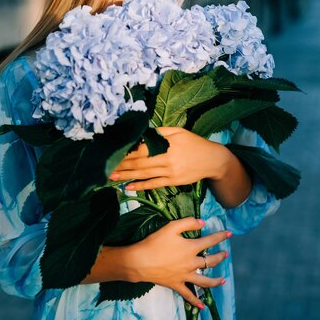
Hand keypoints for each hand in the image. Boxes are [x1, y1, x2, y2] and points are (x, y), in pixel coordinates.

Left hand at [109, 127, 231, 189]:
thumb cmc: (194, 143)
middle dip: (122, 165)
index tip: (113, 153)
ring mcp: (170, 171)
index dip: (127, 152)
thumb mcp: (179, 131)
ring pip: (144, 174)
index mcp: (167, 144)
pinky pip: (153, 184)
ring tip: (112, 177)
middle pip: (139, 162)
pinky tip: (128, 187)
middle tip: (106, 167)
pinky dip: (140, 186)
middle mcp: (167, 158)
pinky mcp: (173, 181)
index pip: (142, 148)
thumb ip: (160, 132)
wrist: (213, 160)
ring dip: (126, 176)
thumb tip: (142, 134)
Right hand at [128, 216, 230, 307]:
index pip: (210, 241)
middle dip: (220, 257)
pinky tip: (202, 306)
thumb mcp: (171, 227)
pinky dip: (196, 301)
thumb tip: (203, 223)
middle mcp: (191, 263)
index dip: (221, 236)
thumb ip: (188, 223)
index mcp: (191, 248)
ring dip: (215, 281)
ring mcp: (185, 276)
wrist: (140, 261)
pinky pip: (188, 295)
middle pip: (210, 261)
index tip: (229, 233)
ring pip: (204, 281)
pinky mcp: (176, 285)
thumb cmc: (155, 242)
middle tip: (226, 254)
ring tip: (223, 280)